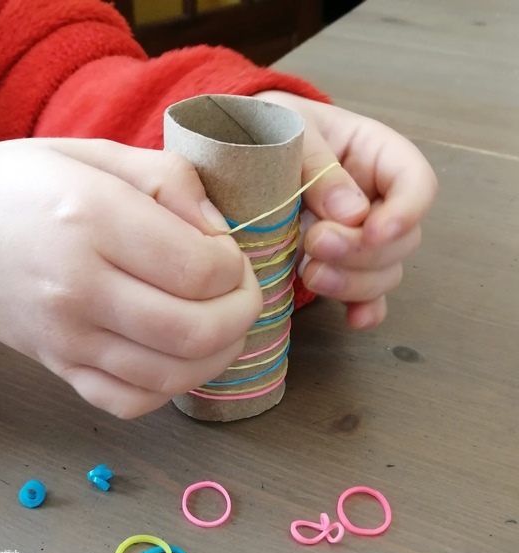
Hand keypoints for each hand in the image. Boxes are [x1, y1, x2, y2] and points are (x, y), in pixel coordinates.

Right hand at [0, 138, 261, 416]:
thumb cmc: (17, 186)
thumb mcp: (93, 153)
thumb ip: (168, 181)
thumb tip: (221, 232)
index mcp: (91, 220)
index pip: (199, 269)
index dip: (235, 265)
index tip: (228, 252)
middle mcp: (79, 289)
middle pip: (194, 332)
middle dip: (242, 313)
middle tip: (242, 290)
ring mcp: (67, 340)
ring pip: (172, 376)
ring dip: (221, 354)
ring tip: (224, 323)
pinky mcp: (60, 368)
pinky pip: (132, 402)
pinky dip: (172, 387)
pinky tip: (179, 355)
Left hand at [254, 91, 437, 328]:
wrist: (240, 149)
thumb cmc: (268, 129)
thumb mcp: (290, 130)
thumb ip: (318, 165)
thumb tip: (352, 214)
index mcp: (375, 155)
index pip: (416, 183)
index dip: (406, 212)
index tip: (372, 229)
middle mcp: (376, 199)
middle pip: (402, 239)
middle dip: (361, 251)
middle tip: (315, 242)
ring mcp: (359, 236)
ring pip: (385, 272)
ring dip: (354, 282)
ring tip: (309, 273)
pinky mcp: (339, 264)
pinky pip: (367, 294)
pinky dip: (364, 309)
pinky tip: (353, 319)